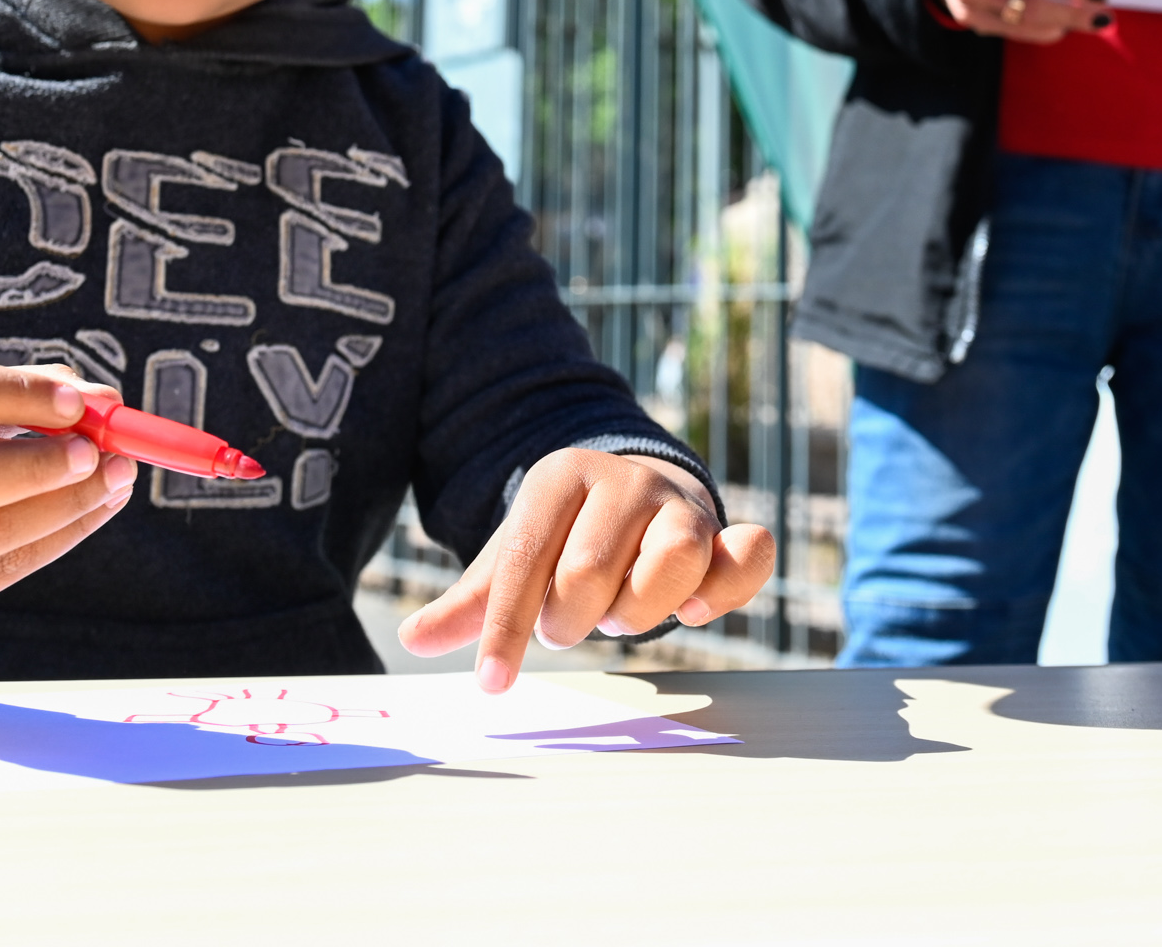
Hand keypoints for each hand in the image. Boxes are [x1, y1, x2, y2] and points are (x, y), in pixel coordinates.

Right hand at [0, 361, 136, 644]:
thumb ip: (16, 393)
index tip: (74, 399)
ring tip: (115, 478)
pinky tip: (95, 508)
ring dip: (64, 505)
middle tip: (95, 451)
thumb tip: (101, 402)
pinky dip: (61, 536)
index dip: (12, 392)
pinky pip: (2, 570)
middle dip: (35, 466)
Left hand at [394, 450, 776, 693]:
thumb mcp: (514, 557)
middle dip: (570, 619)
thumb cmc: (565, 537)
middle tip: (569, 621)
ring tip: (619, 613)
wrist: (633, 488)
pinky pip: (747, 555)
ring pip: (673, 561)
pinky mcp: (725, 531)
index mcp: (559, 477)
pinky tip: (694, 611)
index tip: (491, 685)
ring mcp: (680, 505)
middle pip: (590, 571)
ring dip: (638, 612)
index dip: (505, 628)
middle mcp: (624, 482)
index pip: (524, 558)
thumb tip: (413, 639)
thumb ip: (471, 603)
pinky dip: (726, 590)